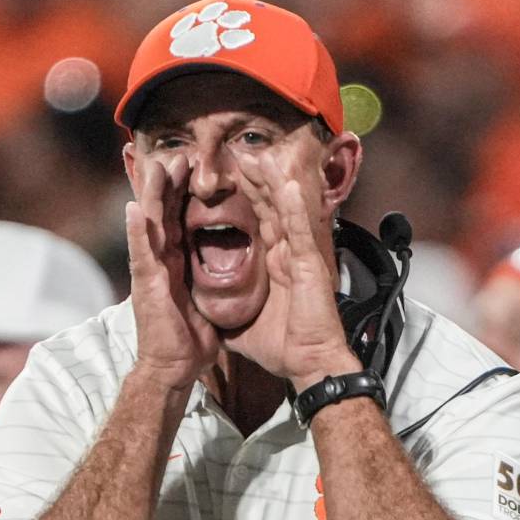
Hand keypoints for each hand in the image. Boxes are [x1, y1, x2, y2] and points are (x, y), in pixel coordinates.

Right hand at [126, 156, 218, 390]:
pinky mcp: (147, 285)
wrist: (173, 369)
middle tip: (177, 155)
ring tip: (155, 165)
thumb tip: (227, 269)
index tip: (193, 167)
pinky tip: (135, 208)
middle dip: (168, 183)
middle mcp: (160, 261)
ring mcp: (150, 270)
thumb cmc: (189, 339)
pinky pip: (142, 253)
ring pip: (150, 224)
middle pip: (163, 213)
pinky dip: (137, 230)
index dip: (184, 193)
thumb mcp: (205, 300)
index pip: (179, 218)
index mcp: (175, 262)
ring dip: (151, 194)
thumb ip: (207, 280)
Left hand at [223, 149, 358, 390]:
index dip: (240, 200)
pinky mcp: (311, 263)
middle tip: (236, 154)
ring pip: (286, 210)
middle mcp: (288, 253)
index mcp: (273, 264)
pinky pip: (301, 228)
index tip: (221, 179)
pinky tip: (285, 182)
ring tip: (255, 156)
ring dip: (272, 182)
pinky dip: (295, 205)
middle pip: (269, 208)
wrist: (307, 365)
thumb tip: (208, 313)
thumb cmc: (283, 348)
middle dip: (253, 181)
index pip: (254, 223)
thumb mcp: (240, 326)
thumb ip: (226, 312)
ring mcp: (301, 256)